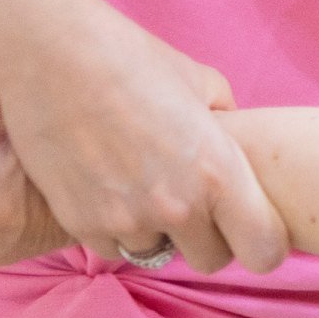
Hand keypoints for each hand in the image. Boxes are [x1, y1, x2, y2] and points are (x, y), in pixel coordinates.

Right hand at [0, 15, 289, 274]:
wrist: (53, 56)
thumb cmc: (134, 60)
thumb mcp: (204, 84)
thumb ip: (230, 126)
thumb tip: (239, 146)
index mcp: (219, 172)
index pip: (264, 251)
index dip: (262, 243)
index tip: (250, 228)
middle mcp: (178, 206)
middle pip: (211, 261)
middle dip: (208, 239)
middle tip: (194, 207)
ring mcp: (127, 219)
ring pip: (158, 254)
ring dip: (157, 233)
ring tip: (144, 189)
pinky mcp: (81, 223)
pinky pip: (112, 248)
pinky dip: (115, 228)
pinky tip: (109, 189)